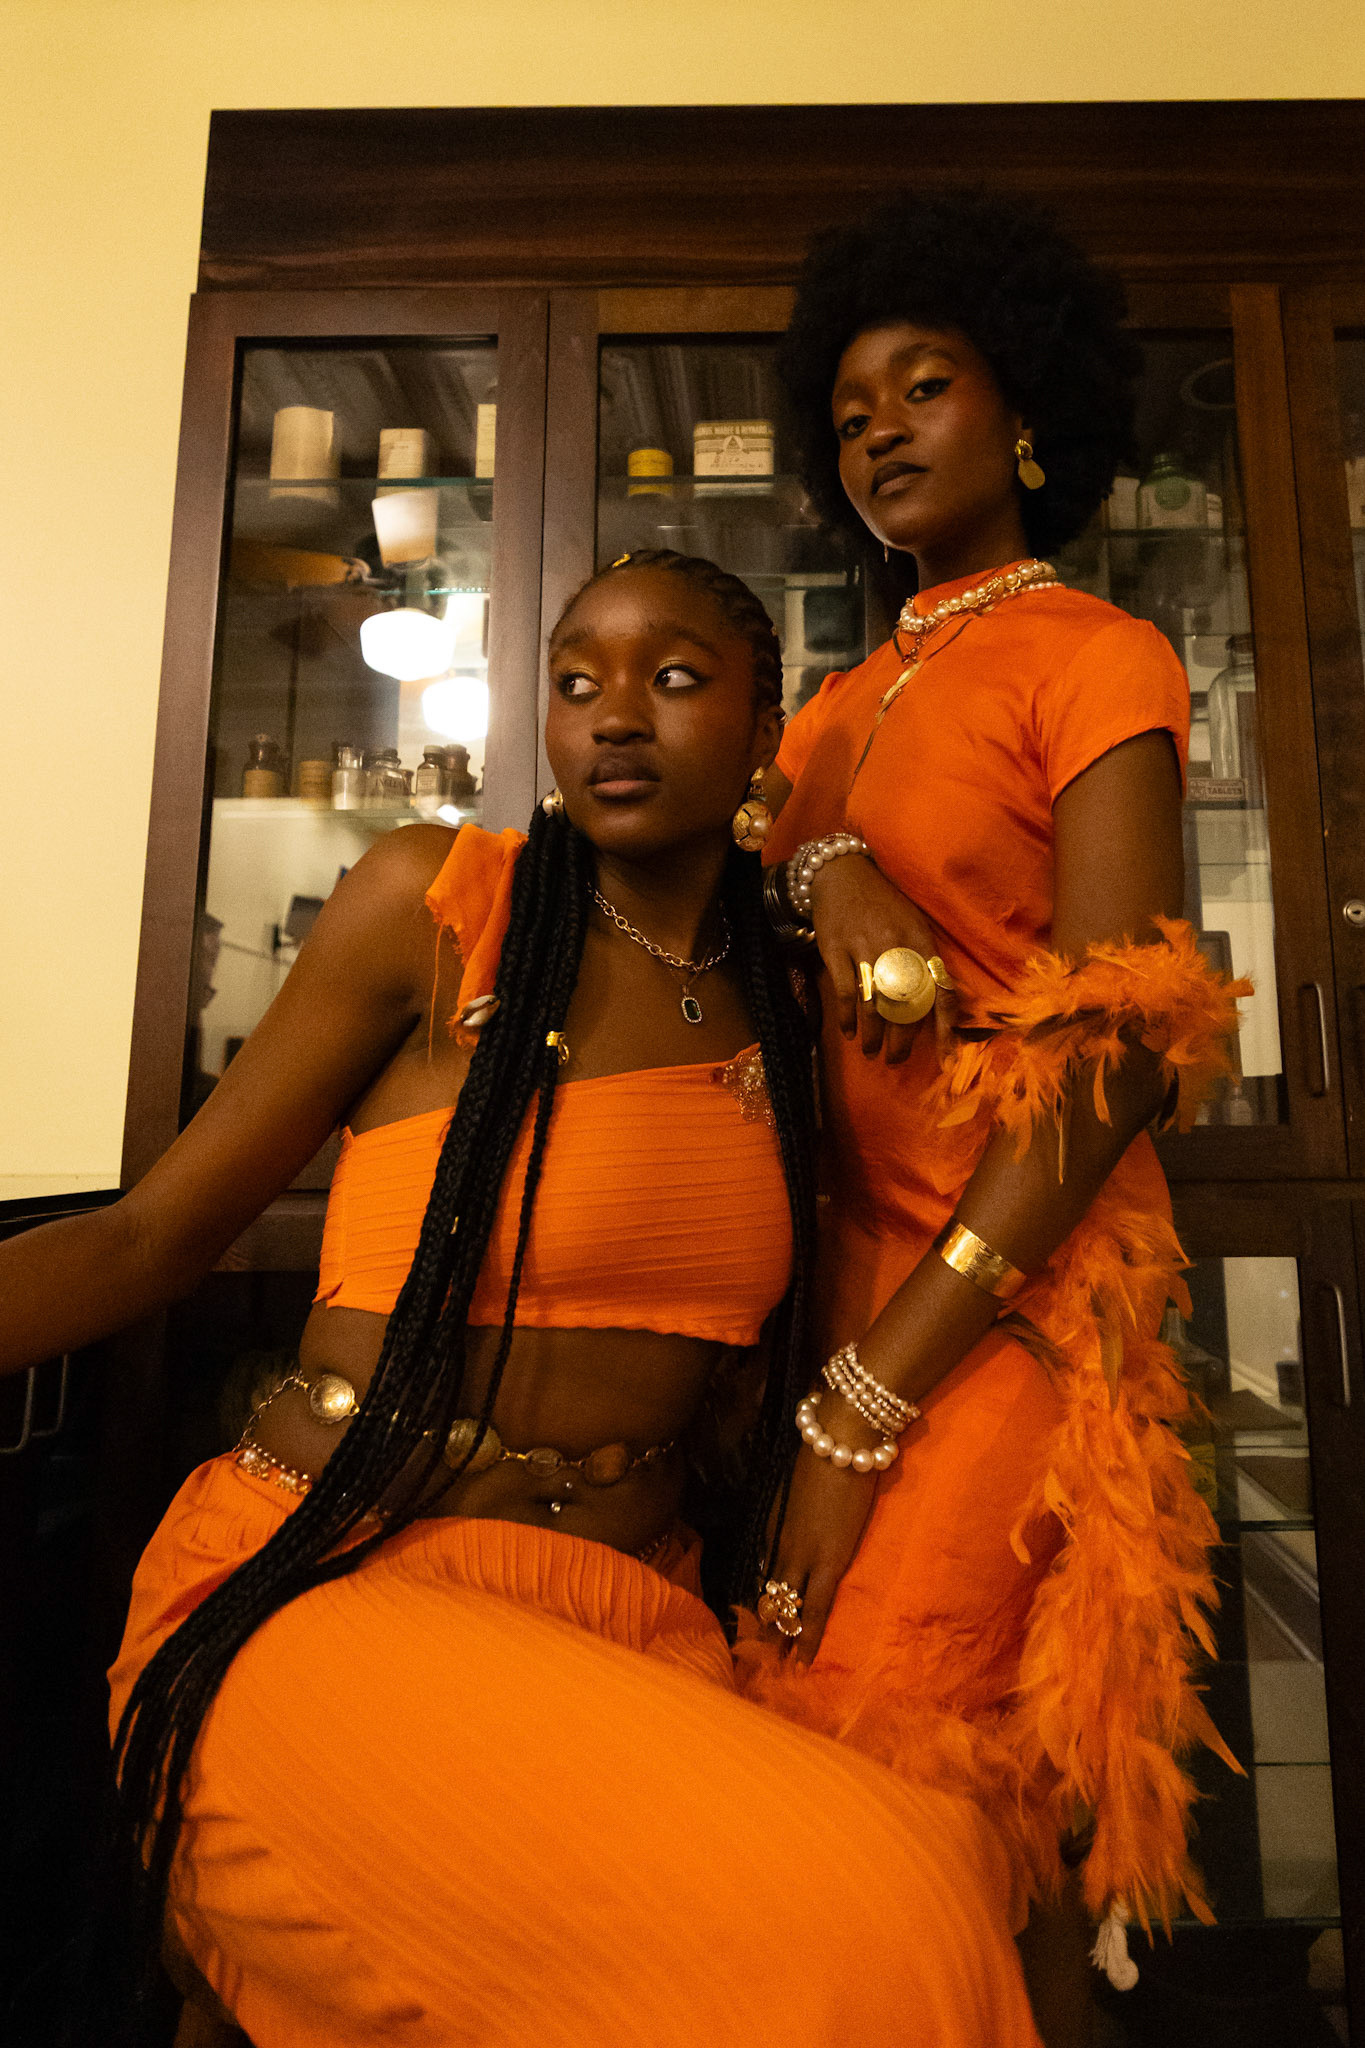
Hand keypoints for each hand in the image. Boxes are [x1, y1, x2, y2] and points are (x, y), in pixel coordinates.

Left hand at [760, 1393, 881, 1663]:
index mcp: (774, 1522)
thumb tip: (807, 1512)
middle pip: (770, 1592)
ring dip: (782, 1637)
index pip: (766, 1568)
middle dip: (766, 1624)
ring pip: (786, 1606)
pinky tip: (802, 1661)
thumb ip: (801, 1501)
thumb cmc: (826, 1445)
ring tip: (778, 1667)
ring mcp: (802, 1555)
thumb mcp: (803, 1477)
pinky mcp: (829, 1562)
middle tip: (761, 1655)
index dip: (765, 1594)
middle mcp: (780, 1543)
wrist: (841, 1437)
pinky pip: (814, 1610)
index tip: (761, 1616)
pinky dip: (807, 1638)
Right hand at [807, 855, 957, 1065]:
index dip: (944, 1027)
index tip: (944, 1055)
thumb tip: (941, 1004)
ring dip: (873, 1035)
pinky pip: (846, 992)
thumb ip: (927, 960)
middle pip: (904, 1005)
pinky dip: (847, 1017)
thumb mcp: (915, 924)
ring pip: (874, 1005)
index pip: (940, 990)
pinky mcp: (836, 949)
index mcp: (922, 941)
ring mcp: (864, 948)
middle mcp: (896, 946)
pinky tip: (848, 1030)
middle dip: (901, 1041)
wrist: (842, 872)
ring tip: (871, 1051)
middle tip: (895, 1059)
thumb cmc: (884, 903)